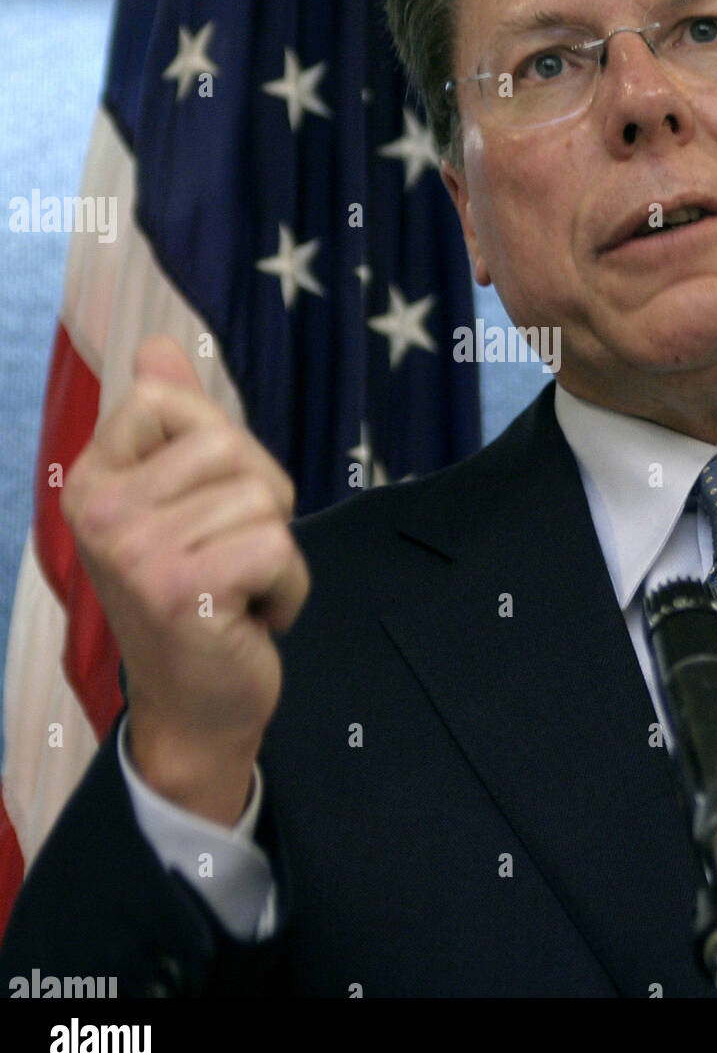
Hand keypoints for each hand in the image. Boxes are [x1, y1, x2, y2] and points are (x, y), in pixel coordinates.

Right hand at [61, 335, 309, 823]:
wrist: (195, 707)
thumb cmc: (196, 593)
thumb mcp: (178, 500)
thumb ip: (172, 422)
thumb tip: (157, 345)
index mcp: (92, 479)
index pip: (161, 395)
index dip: (216, 439)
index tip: (206, 499)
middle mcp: (99, 511)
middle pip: (228, 443)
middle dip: (260, 497)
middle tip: (230, 553)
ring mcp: (134, 552)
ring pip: (262, 497)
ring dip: (276, 549)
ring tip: (239, 586)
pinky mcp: (181, 591)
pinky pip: (278, 546)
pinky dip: (289, 586)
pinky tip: (254, 617)